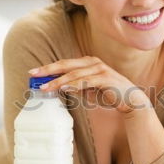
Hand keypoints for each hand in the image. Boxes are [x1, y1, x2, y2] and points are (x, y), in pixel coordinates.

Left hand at [28, 56, 150, 113]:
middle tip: (33, 74)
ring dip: (58, 80)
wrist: (130, 100)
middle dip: (48, 69)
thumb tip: (59, 86)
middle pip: (66, 64)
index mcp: (88, 63)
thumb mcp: (88, 90)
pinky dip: (74, 84)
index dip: (49, 67)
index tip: (33, 72)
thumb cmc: (108, 94)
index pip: (65, 64)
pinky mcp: (105, 78)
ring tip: (45, 87)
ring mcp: (100, 69)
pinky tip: (63, 87)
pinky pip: (86, 81)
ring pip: (74, 74)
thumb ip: (75, 86)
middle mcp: (93, 63)